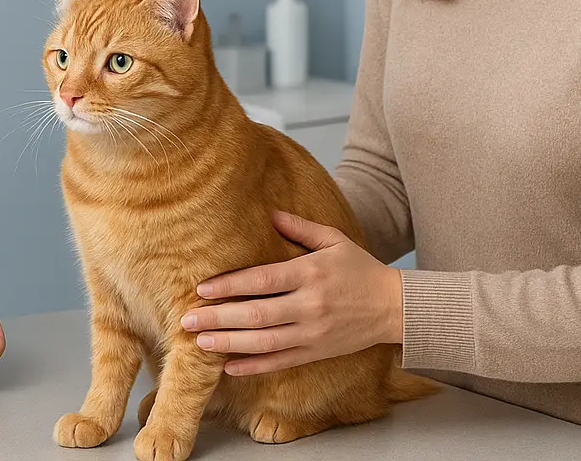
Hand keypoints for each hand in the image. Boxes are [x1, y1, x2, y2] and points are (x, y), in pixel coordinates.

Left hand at [180, 211, 402, 376]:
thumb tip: (270, 213)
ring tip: (200, 342)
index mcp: (310, 273)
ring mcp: (313, 332)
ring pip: (265, 342)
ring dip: (229, 343)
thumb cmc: (360, 269)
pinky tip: (228, 366)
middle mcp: (310, 305)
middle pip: (258, 314)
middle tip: (186, 318)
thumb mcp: (334, 240)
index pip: (263, 281)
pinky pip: (281, 362)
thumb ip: (300, 228)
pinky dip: (254, 366)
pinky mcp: (317, 352)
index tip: (202, 289)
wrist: (394, 307)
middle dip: (219, 317)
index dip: (231, 285)